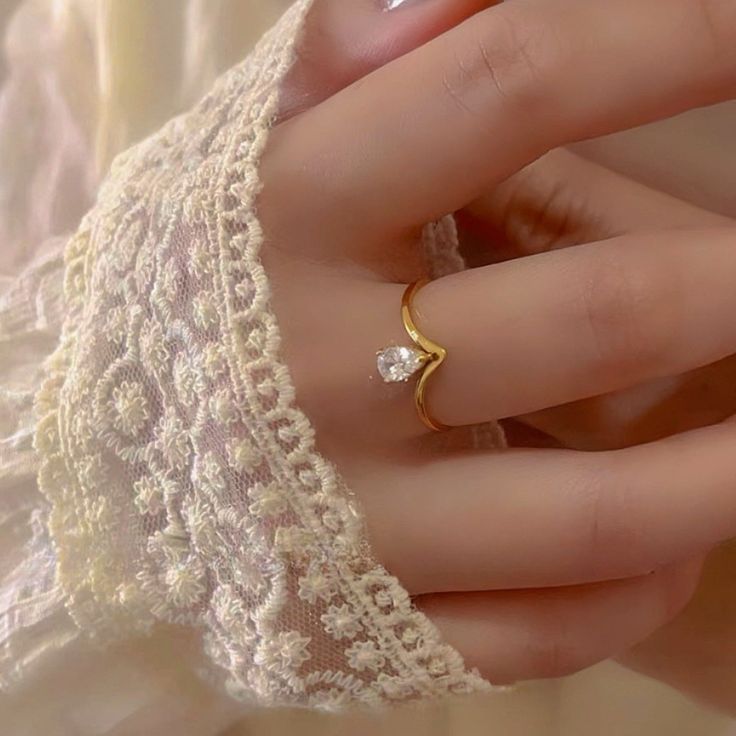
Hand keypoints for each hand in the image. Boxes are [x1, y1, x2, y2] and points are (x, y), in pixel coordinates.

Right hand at [257, 0, 735, 686]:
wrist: (114, 464)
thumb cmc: (214, 295)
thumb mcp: (258, 161)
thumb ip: (343, 59)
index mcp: (287, 220)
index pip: (504, 89)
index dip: (666, 42)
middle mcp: (313, 374)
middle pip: (590, 318)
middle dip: (733, 284)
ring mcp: (345, 524)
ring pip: (591, 514)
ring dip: (731, 469)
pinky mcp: (365, 629)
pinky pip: (536, 632)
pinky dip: (632, 592)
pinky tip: (662, 549)